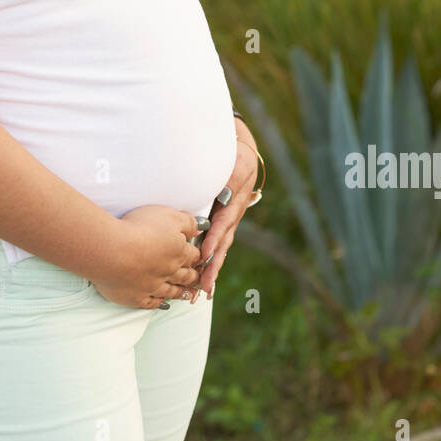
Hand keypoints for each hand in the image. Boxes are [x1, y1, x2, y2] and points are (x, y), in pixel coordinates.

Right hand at [90, 204, 203, 308]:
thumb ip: (188, 222)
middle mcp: (169, 271)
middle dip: (193, 276)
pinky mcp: (136, 297)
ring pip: (172, 291)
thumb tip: (201, 227)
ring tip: (188, 294)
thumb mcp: (169, 215)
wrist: (112, 250)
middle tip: (198, 279)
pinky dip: (159, 303)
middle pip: (186, 276)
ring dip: (181, 292)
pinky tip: (162, 303)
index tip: (200, 258)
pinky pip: (151, 303)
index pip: (193, 255)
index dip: (198, 255)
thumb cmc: (139, 227)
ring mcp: (153, 286)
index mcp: (178, 251)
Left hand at [193, 118, 262, 299]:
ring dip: (211, 267)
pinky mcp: (219, 220)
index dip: (214, 241)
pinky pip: (214, 241)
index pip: (223, 225)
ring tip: (203, 290)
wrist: (240, 151)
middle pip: (222, 243)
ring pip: (219, 246)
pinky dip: (209, 258)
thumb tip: (222, 197)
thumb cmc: (235, 156)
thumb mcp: (235, 164)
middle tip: (205, 287)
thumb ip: (230, 180)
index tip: (205, 256)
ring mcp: (226, 219)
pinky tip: (201, 275)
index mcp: (235, 202)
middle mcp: (232, 215)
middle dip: (213, 266)